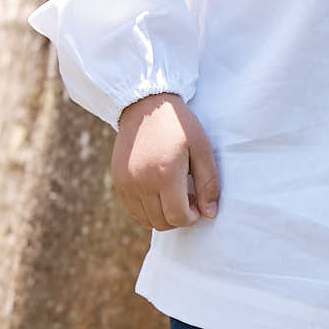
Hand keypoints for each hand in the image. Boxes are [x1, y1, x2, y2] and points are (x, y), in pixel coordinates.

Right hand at [112, 93, 218, 229]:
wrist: (146, 105)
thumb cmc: (179, 125)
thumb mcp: (202, 148)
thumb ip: (209, 183)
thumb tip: (210, 214)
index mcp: (165, 173)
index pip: (178, 216)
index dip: (192, 217)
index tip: (199, 203)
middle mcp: (142, 182)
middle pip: (162, 222)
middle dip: (179, 217)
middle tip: (188, 197)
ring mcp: (126, 183)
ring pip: (146, 220)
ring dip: (163, 215)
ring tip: (173, 194)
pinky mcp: (118, 181)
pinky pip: (133, 210)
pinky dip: (148, 209)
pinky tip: (158, 192)